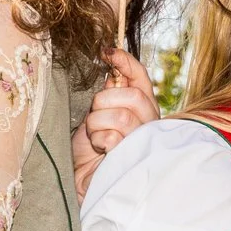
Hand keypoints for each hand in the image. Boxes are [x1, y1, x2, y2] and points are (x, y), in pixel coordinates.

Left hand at [72, 50, 160, 195]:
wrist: (81, 178)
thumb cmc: (89, 149)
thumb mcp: (96, 113)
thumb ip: (109, 93)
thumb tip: (110, 60)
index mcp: (142, 108)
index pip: (141, 78)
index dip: (126, 62)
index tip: (106, 52)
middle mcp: (149, 122)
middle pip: (133, 96)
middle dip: (104, 102)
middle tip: (93, 117)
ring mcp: (145, 141)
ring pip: (122, 116)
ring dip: (98, 124)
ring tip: (96, 137)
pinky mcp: (134, 157)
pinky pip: (114, 137)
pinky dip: (99, 141)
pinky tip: (100, 150)